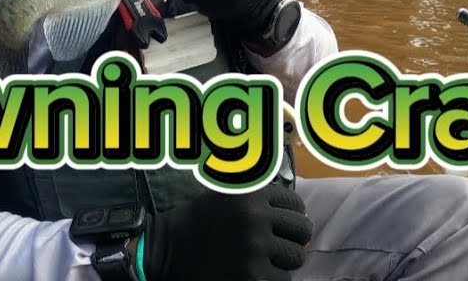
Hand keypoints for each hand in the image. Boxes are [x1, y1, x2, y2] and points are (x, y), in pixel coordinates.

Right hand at [139, 185, 312, 280]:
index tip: (282, 226)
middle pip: (302, 230)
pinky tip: (253, 274)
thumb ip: (258, 200)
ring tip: (264, 261)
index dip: (291, 217)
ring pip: (296, 258)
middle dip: (292, 239)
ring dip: (283, 262)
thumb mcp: (225, 197)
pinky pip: (282, 280)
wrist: (165, 252)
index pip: (295, 205)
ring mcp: (255, 248)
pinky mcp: (253, 276)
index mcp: (250, 195)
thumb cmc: (197, 224)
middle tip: (277, 246)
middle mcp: (255, 218)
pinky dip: (271, 279)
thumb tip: (299, 216)